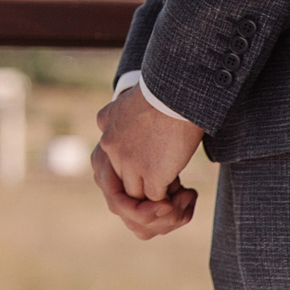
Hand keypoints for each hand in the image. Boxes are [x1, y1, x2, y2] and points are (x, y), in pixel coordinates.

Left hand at [93, 85, 202, 237]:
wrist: (179, 92)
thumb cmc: (165, 91)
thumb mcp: (130, 98)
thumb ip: (120, 114)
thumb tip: (111, 121)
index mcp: (105, 122)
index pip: (109, 154)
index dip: (129, 162)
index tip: (149, 158)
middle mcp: (109, 144)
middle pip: (120, 176)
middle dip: (141, 182)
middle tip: (162, 181)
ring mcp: (128, 161)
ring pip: (136, 193)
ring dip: (155, 192)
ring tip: (175, 187)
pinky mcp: (150, 174)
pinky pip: (156, 198)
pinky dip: (169, 198)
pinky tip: (184, 190)